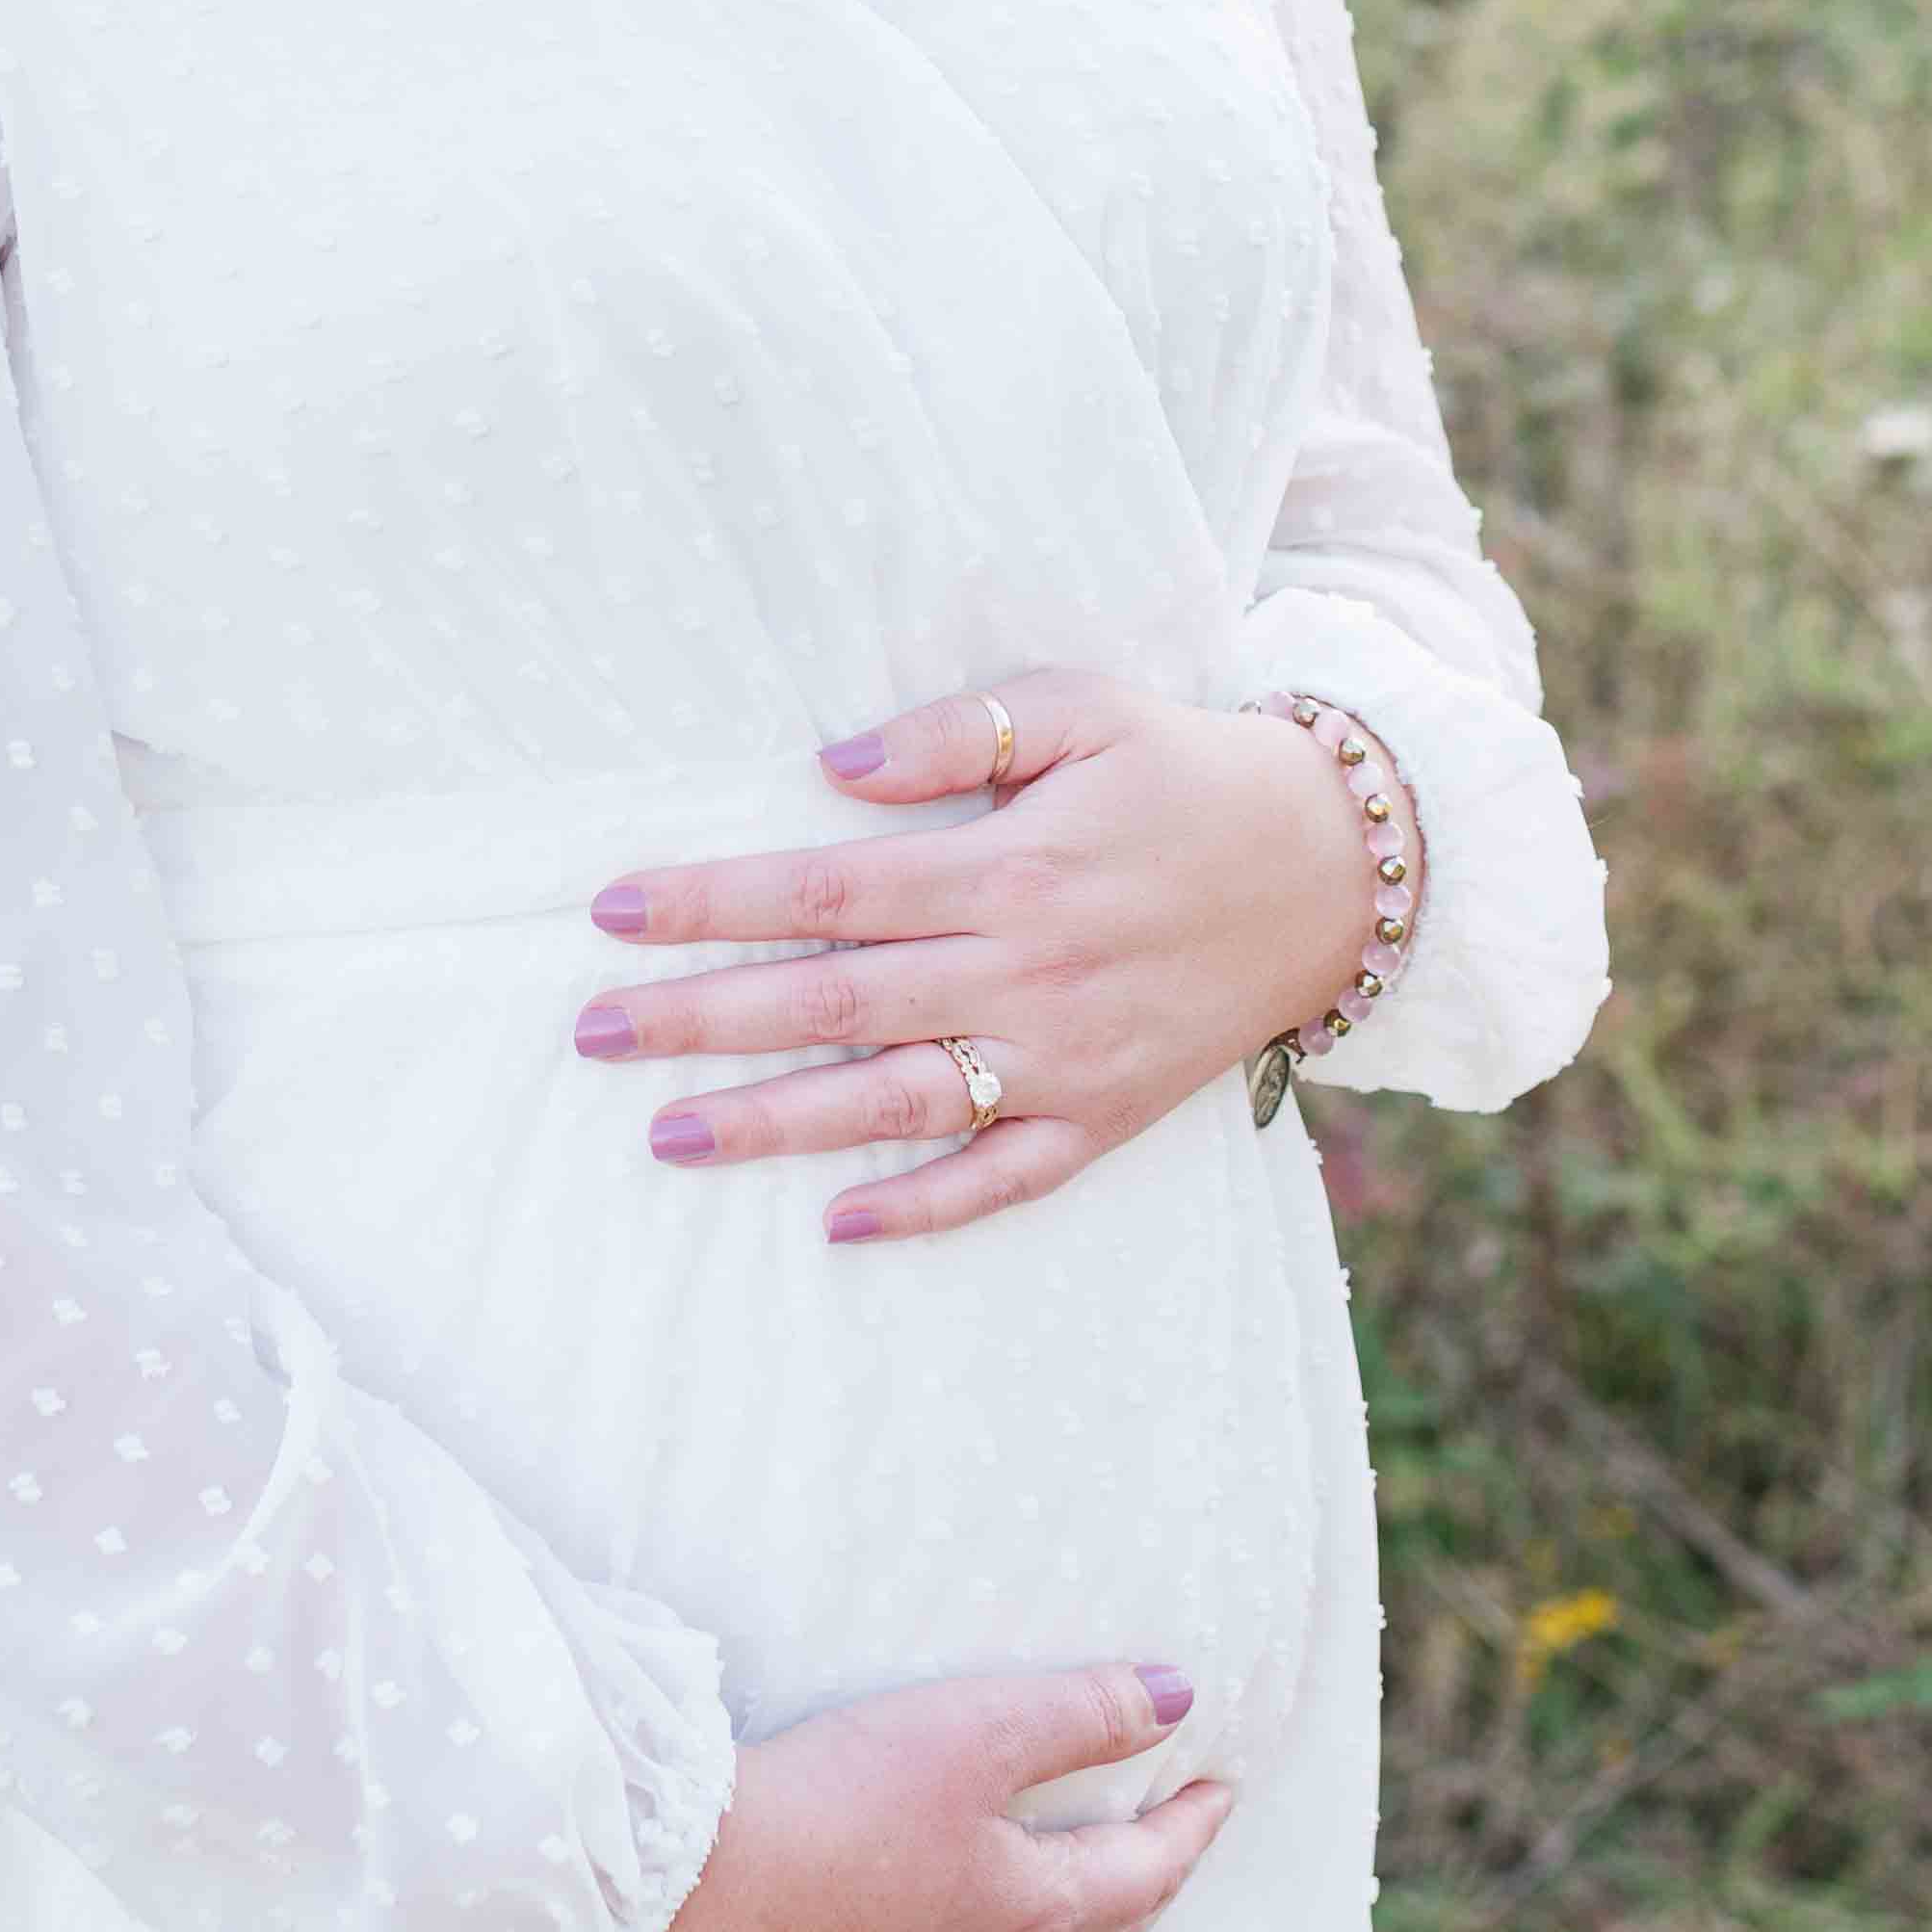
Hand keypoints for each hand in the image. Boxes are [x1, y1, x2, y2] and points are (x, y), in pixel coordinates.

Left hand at [575, 670, 1381, 1243]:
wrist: (1335, 870)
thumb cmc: (1186, 772)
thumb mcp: (1084, 709)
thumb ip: (956, 734)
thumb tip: (830, 768)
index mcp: (1012, 866)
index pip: (829, 890)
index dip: (716, 903)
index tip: (614, 911)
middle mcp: (1028, 972)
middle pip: (836, 1002)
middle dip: (705, 1019)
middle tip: (596, 1033)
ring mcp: (1067, 1058)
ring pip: (897, 1102)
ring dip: (776, 1124)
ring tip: (669, 1135)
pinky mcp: (1106, 1117)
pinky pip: (1004, 1179)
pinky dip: (923, 1207)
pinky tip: (836, 1222)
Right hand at [583, 1660, 1234, 1931]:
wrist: (682, 1913)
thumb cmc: (831, 1808)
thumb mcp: (967, 1730)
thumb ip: (1080, 1710)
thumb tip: (1179, 1696)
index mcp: (1038, 1919)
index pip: (1148, 1870)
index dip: (1190, 1824)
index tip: (1220, 1788)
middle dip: (1145, 1884)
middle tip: (1167, 1841)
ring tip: (1083, 1898)